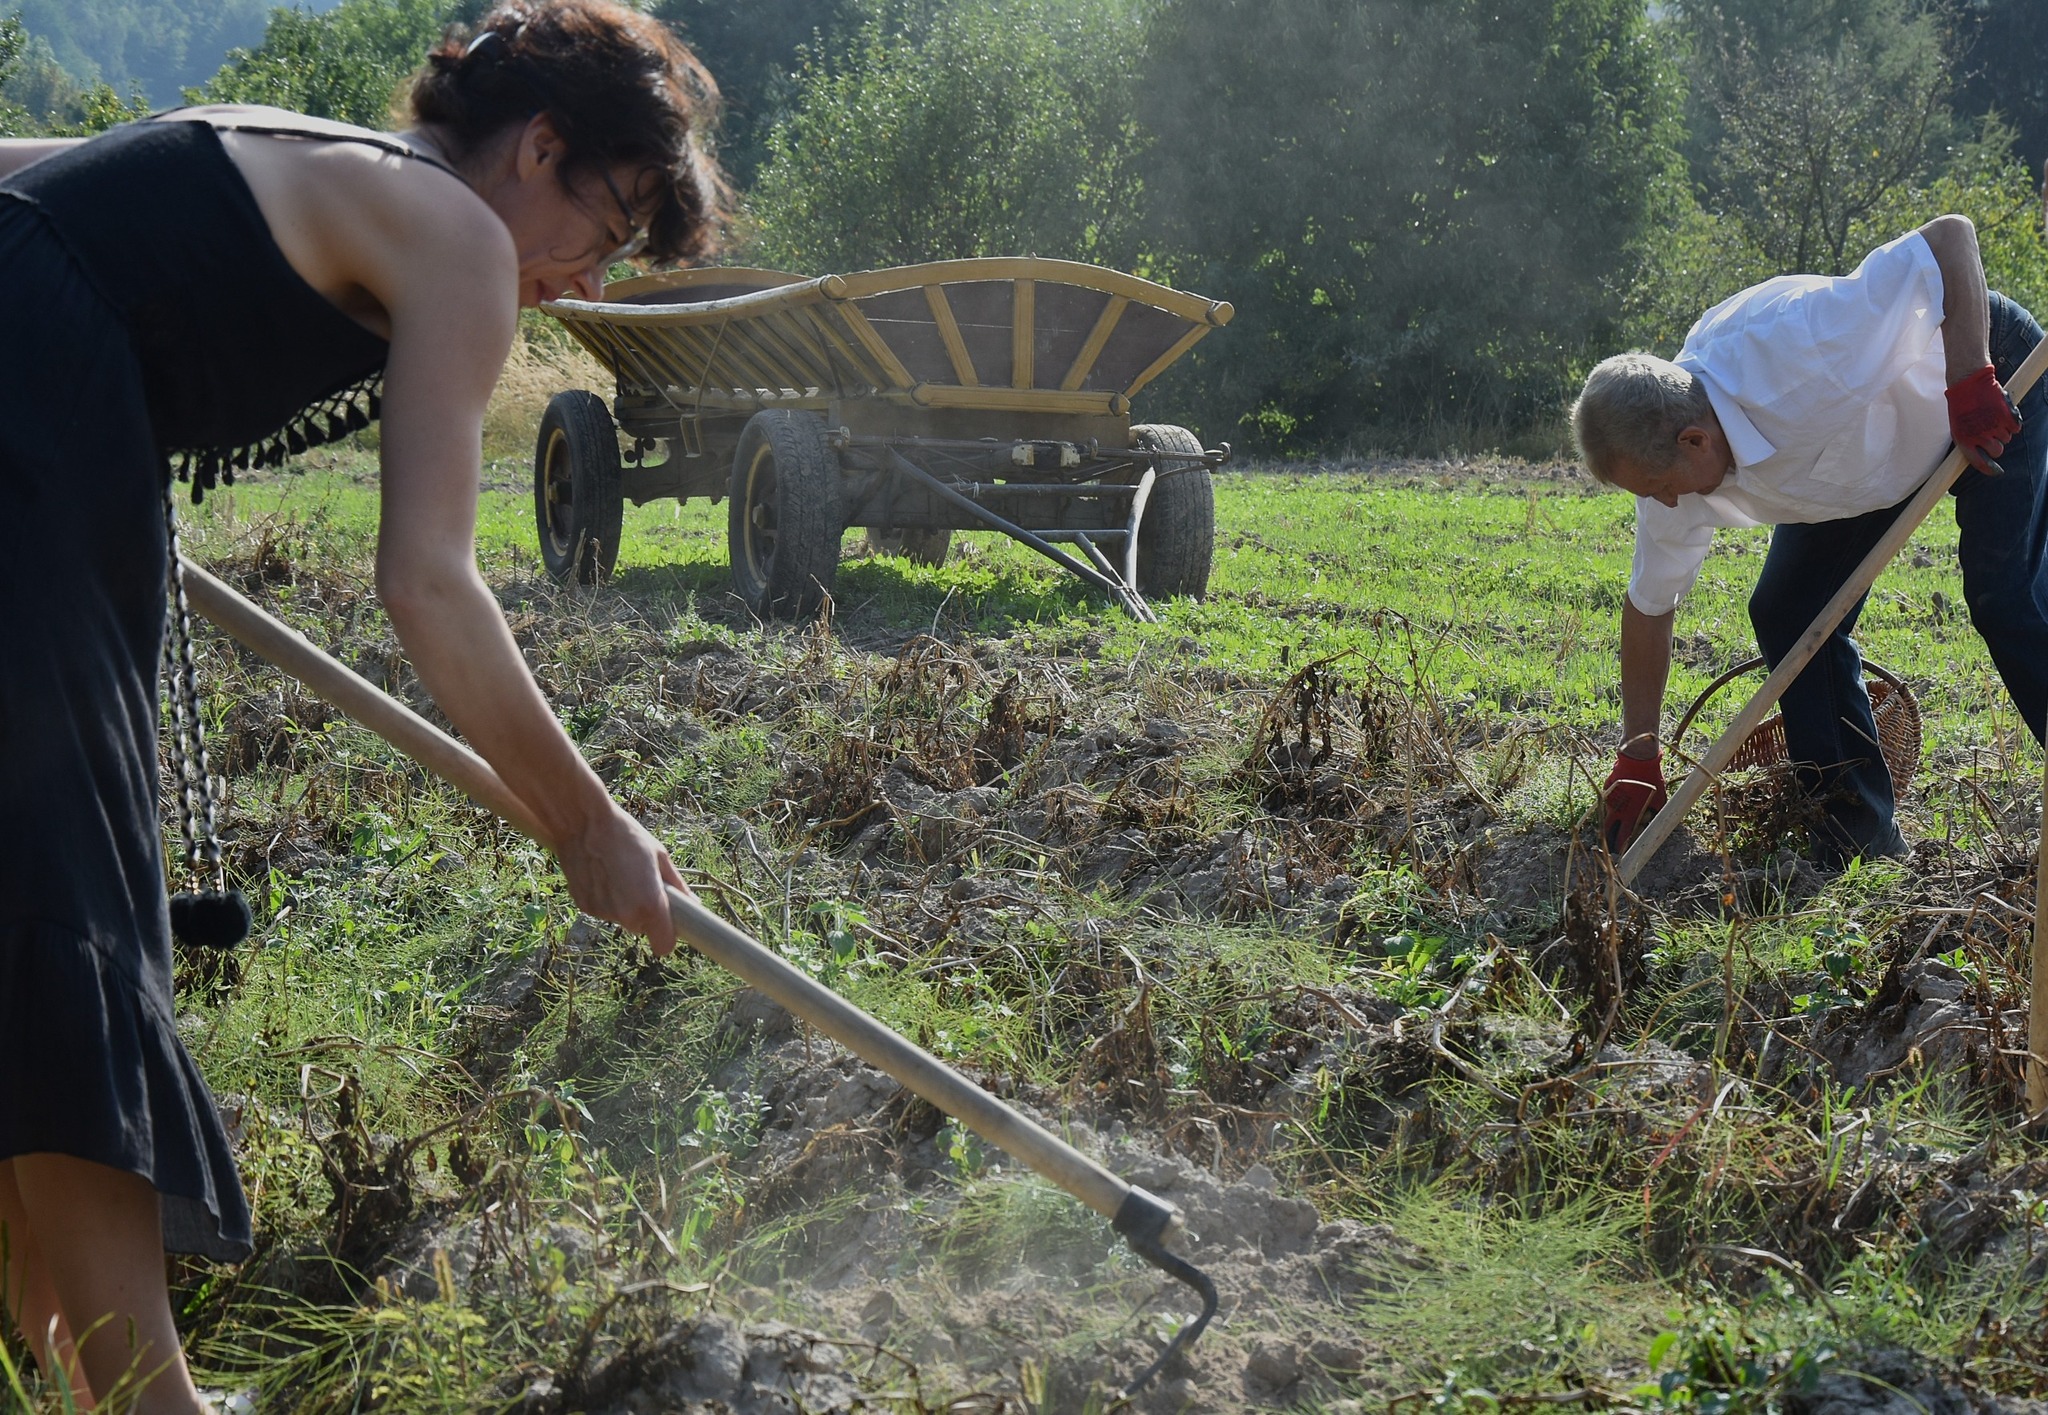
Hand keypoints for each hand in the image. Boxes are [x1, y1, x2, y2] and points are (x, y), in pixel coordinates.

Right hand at [553, 804, 689, 954]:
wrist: (582, 823)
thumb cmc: (626, 835)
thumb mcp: (659, 856)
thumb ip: (677, 886)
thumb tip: (692, 904)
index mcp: (649, 904)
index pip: (664, 945)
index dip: (669, 935)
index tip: (669, 921)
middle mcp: (625, 914)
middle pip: (642, 928)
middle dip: (647, 913)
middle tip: (644, 883)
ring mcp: (602, 912)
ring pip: (622, 918)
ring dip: (626, 904)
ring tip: (621, 873)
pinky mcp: (584, 907)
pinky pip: (604, 910)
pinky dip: (608, 899)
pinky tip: (604, 875)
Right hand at [1602, 748, 1667, 853]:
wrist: (1638, 761)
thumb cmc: (1653, 781)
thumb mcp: (1660, 801)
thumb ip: (1654, 815)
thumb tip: (1652, 826)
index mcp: (1631, 814)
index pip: (1623, 836)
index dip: (1621, 846)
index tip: (1620, 852)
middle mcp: (1617, 809)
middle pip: (1609, 830)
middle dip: (1610, 839)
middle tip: (1612, 845)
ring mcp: (1609, 800)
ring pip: (1605, 817)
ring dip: (1607, 826)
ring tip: (1610, 831)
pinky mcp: (1606, 791)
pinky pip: (1607, 803)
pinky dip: (1610, 807)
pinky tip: (1616, 806)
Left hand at [1946, 365, 2021, 474]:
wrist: (1968, 383)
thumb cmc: (1961, 406)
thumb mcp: (1958, 427)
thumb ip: (1969, 442)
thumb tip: (1982, 457)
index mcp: (1965, 441)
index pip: (1979, 462)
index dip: (1989, 469)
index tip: (1996, 472)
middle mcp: (1980, 437)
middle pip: (1998, 451)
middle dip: (1996, 445)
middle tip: (1992, 434)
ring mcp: (1995, 427)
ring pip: (2007, 439)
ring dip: (2002, 431)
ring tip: (1991, 417)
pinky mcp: (2007, 417)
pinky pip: (2016, 428)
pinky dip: (2012, 422)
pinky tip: (2002, 413)